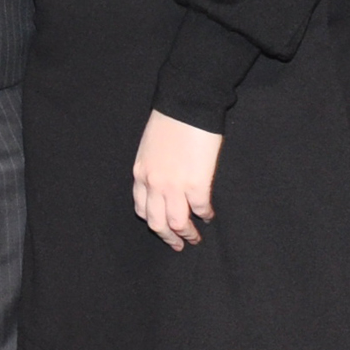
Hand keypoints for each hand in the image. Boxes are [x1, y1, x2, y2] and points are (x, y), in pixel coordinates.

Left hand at [132, 110, 221, 251]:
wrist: (187, 104)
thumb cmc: (170, 120)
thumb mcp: (150, 147)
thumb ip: (153, 167)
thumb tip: (162, 182)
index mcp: (140, 173)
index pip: (141, 209)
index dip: (153, 222)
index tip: (162, 229)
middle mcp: (153, 184)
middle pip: (157, 223)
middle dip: (169, 237)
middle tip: (179, 244)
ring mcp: (174, 186)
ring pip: (177, 223)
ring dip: (188, 234)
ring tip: (196, 238)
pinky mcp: (196, 184)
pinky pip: (200, 209)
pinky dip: (205, 216)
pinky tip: (209, 216)